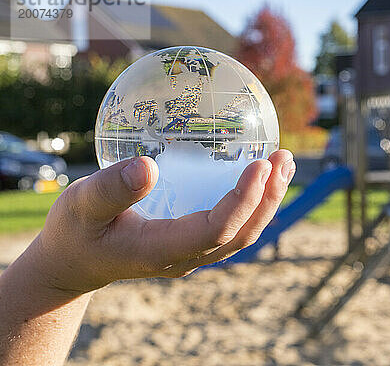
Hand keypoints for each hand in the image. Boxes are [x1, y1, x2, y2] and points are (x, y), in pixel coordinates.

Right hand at [28, 149, 294, 294]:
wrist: (75, 262)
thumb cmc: (74, 231)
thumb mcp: (80, 205)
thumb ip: (110, 189)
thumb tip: (148, 166)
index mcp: (162, 249)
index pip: (216, 230)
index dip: (244, 200)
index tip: (260, 165)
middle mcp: (185, 257)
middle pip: (241, 234)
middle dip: (268, 199)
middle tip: (284, 158)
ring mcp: (192, 254)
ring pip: (242, 234)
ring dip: (267, 201)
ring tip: (284, 164)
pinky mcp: (193, 244)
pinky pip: (231, 227)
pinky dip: (252, 203)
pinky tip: (257, 176)